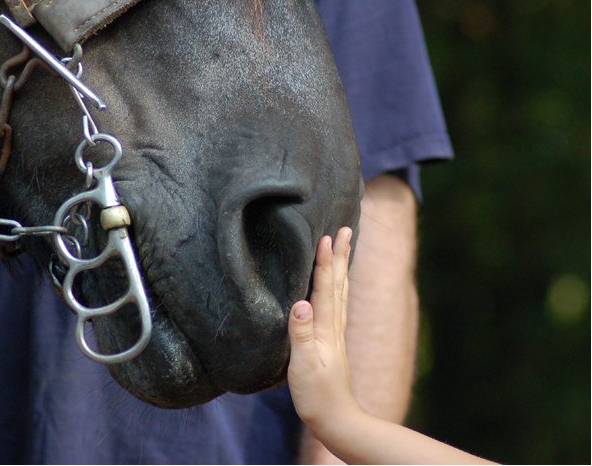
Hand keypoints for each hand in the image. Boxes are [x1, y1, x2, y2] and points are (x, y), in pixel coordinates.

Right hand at [287, 227, 362, 440]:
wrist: (336, 419)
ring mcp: (336, 332)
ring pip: (341, 291)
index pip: (325, 288)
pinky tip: (338, 284)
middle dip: (341, 255)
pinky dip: (339, 286)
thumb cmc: (316, 395)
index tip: (327, 236)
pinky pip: (339, 303)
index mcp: (325, 328)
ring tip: (346, 246)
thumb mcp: (303, 366)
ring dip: (343, 266)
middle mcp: (334, 326)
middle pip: (338, 283)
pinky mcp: (333, 340)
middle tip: (346, 228)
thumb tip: (301, 304)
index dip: (325, 262)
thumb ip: (301, 334)